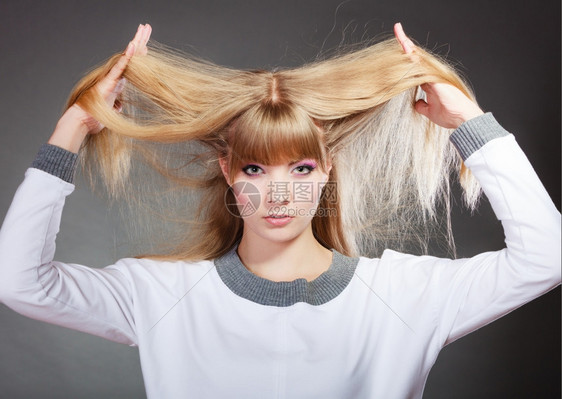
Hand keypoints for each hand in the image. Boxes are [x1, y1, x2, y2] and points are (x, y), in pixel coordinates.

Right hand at [48, 24, 151, 151]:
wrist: (82, 121)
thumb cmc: (94, 116)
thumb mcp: (111, 110)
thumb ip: (116, 104)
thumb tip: (120, 105)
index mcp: (117, 82)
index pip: (131, 64)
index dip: (139, 53)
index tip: (146, 43)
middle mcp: (115, 76)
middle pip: (131, 55)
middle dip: (139, 40)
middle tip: (146, 26)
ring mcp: (112, 78)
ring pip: (127, 57)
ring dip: (136, 42)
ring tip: (143, 28)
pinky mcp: (109, 82)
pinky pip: (120, 67)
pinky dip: (127, 57)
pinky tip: (133, 46)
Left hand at [393, 23, 483, 128]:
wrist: (461, 119)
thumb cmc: (449, 115)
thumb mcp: (429, 111)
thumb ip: (421, 105)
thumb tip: (416, 103)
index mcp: (429, 82)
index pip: (414, 66)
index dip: (406, 56)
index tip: (400, 44)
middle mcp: (431, 75)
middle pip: (415, 56)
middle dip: (405, 43)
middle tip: (397, 28)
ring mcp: (433, 75)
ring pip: (417, 56)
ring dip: (406, 44)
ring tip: (398, 30)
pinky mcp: (435, 77)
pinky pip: (421, 64)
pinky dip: (412, 55)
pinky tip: (404, 46)